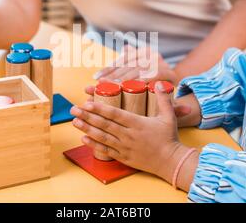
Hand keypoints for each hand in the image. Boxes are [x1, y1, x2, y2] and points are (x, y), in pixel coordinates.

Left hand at [71, 82, 193, 182]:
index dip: (99, 108)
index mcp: (137, 123)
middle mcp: (128, 135)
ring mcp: (125, 147)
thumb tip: (160, 84)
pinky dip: (94, 145)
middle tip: (74, 109)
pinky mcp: (124, 157)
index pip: (114, 113)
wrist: (171, 161)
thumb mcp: (169, 116)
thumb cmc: (169, 138)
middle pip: (104, 124)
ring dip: (87, 128)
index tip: (87, 102)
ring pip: (102, 137)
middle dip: (87, 116)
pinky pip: (106, 151)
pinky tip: (83, 139)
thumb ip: (163, 99)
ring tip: (75, 121)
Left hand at [93, 45, 177, 83]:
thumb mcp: (145, 70)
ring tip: (108, 86)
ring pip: (138, 70)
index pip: (123, 60)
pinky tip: (128, 87)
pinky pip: (152, 75)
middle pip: (128, 65)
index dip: (108, 68)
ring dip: (122, 78)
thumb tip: (124, 47)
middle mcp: (153, 54)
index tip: (95, 77)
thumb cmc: (156, 83)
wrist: (179, 90)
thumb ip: (134, 59)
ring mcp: (162, 62)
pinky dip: (140, 80)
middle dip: (112, 74)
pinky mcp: (170, 73)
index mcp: (145, 51)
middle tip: (98, 83)